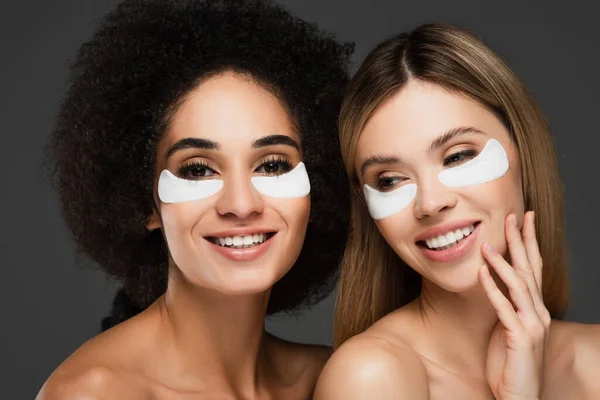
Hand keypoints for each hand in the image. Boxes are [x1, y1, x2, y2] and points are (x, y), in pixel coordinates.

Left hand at [479, 211, 549, 399]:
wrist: (519, 395)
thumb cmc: (510, 362)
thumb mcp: (507, 327)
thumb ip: (505, 305)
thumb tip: (491, 282)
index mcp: (536, 308)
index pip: (533, 268)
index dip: (528, 243)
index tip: (523, 219)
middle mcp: (539, 313)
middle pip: (530, 269)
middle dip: (521, 241)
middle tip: (512, 216)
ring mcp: (532, 325)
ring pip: (518, 285)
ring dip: (501, 261)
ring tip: (486, 242)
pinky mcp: (521, 337)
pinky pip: (504, 307)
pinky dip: (492, 288)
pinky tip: (481, 271)